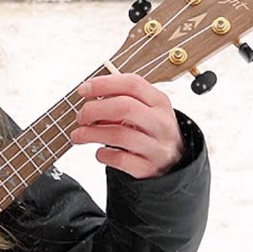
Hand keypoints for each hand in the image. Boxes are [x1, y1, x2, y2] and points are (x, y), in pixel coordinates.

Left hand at [70, 73, 184, 178]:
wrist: (173, 161)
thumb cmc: (151, 130)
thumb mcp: (145, 110)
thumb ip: (121, 100)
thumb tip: (90, 97)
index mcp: (159, 102)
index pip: (132, 84)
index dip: (103, 84)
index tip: (83, 90)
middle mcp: (161, 123)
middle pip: (124, 107)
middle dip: (94, 109)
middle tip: (81, 116)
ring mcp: (156, 147)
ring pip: (119, 135)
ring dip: (91, 133)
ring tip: (78, 135)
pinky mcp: (148, 167)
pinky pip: (120, 159)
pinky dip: (103, 154)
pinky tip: (99, 152)